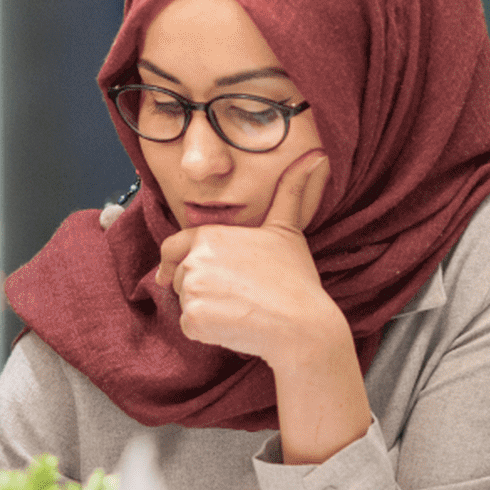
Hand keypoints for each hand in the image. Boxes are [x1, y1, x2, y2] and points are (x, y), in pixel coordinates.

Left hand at [155, 149, 334, 366]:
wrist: (302, 325)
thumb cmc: (295, 279)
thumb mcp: (288, 229)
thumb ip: (290, 191)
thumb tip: (316, 156)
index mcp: (210, 236)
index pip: (173, 248)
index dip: (174, 262)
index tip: (172, 273)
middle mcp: (195, 260)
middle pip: (180, 279)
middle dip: (200, 289)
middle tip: (236, 294)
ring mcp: (192, 290)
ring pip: (185, 303)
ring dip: (205, 311)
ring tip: (239, 308)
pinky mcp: (194, 320)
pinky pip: (190, 328)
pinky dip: (207, 332)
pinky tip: (234, 325)